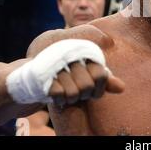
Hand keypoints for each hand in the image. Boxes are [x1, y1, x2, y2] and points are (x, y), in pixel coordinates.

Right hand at [7, 39, 124, 103]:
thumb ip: (103, 80)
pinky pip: (60, 95)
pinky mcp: (43, 74)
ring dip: (70, 98)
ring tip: (65, 90)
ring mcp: (56, 63)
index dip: (99, 87)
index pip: (102, 75)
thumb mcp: (86, 74)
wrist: (28, 75)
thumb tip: (122, 88)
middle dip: (83, 94)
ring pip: (75, 93)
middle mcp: (71, 53)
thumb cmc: (63, 73)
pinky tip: (56, 94)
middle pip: (88, 86)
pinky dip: (59, 99)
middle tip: (76, 89)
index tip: (92, 87)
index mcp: (84, 49)